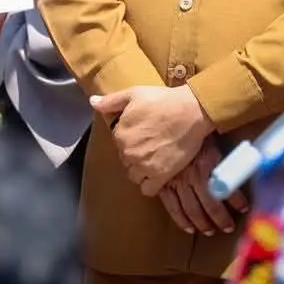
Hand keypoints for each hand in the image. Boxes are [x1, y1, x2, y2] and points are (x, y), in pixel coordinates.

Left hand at [92, 85, 213, 194]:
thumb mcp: (133, 94)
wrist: (191, 112)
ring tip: (153, 158)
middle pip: (125, 159)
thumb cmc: (162, 100)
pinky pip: (148, 189)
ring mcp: (145, 166)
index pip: (117, 142)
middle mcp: (129, 153)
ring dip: (140, 169)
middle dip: (133, 153)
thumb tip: (92, 102)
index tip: (141, 132)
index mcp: (119, 135)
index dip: (128, 137)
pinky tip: (157, 173)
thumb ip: (110, 101)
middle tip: (149, 144)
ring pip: (134, 175)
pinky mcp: (161, 176)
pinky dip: (150, 184)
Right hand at [156, 138, 249, 236]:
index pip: (228, 188)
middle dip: (220, 219)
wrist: (166, 123)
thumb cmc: (191, 129)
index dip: (238, 201)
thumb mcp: (211, 141)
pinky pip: (172, 207)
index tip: (244, 208)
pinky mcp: (162, 184)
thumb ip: (222, 158)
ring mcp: (176, 182)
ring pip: (191, 209)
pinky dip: (181, 220)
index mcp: (207, 165)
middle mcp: (193, 177)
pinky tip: (188, 228)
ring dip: (202, 223)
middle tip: (227, 227)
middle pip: (209, 205)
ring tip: (209, 231)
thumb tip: (245, 162)